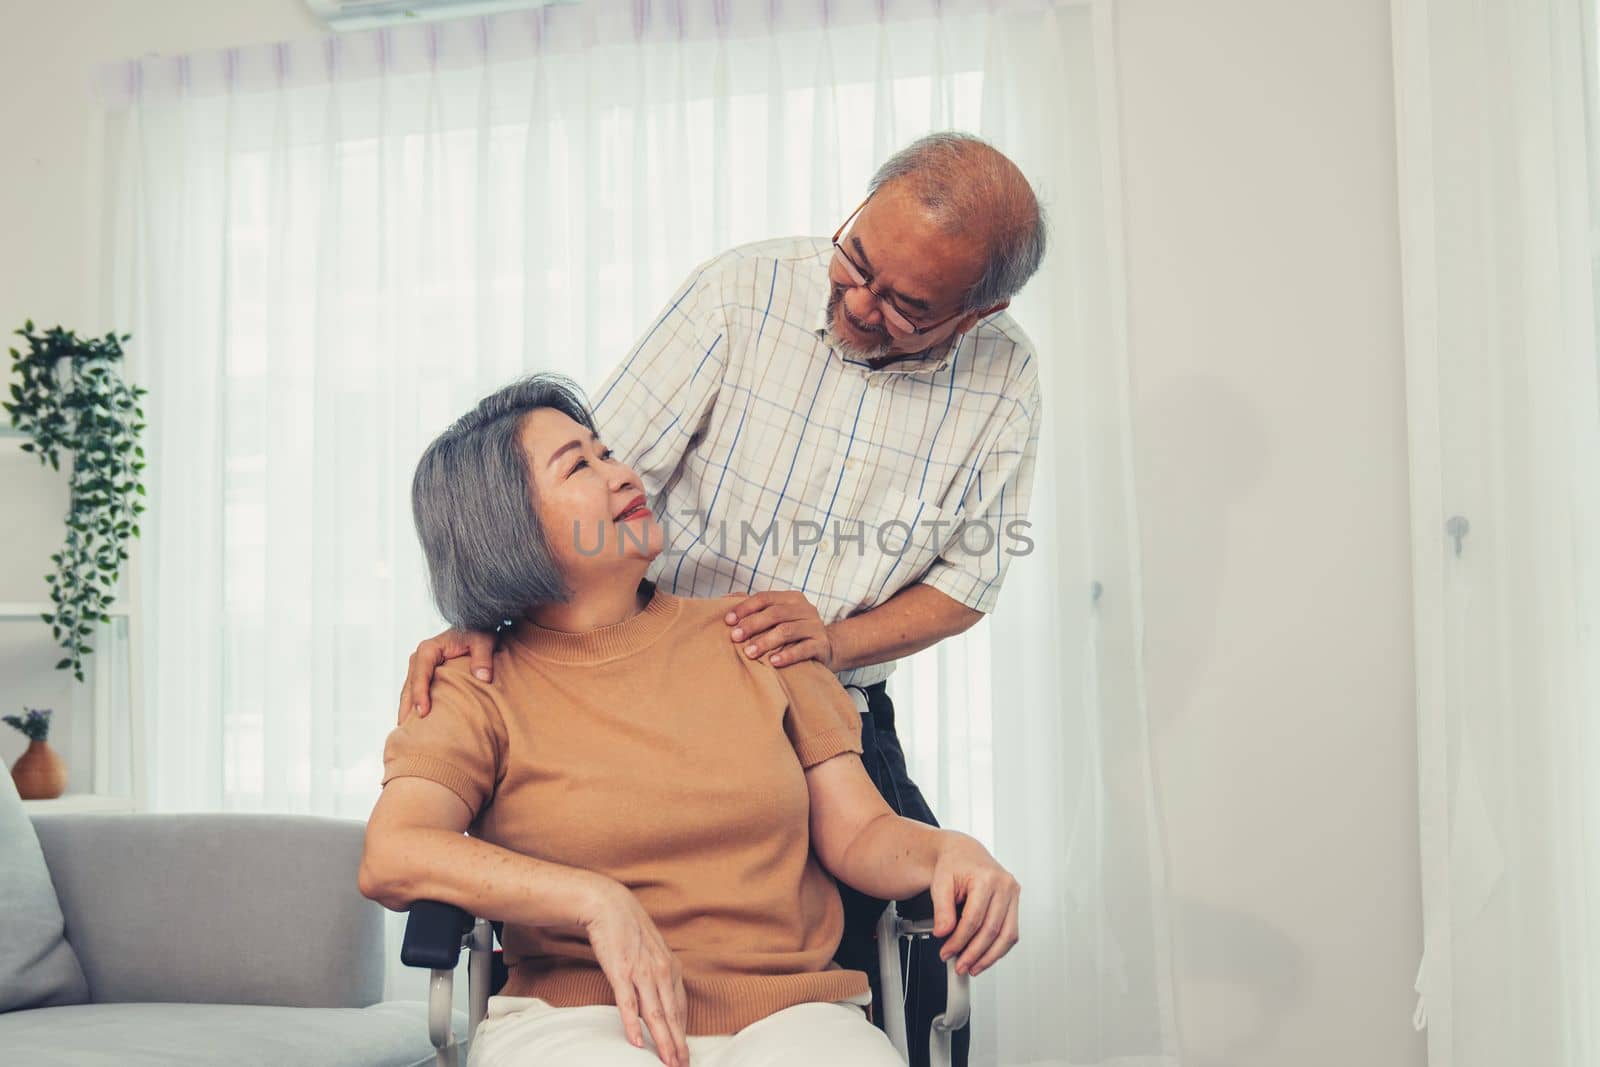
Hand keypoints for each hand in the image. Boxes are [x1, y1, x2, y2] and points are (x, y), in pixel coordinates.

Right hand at [396, 628, 496, 723]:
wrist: (477, 626)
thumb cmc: (480, 632)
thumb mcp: (484, 640)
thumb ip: (483, 658)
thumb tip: (483, 677)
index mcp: (430, 649)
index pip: (421, 673)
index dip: (420, 693)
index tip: (423, 713)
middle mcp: (420, 657)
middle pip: (410, 685)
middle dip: (407, 707)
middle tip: (406, 730)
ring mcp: (420, 666)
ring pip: (409, 690)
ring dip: (407, 709)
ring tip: (406, 731)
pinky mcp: (425, 673)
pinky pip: (416, 690)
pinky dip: (413, 705)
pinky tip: (414, 722)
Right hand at [581, 880, 690, 1066]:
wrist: (609, 904)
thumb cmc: (628, 929)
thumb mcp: (651, 952)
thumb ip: (656, 974)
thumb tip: (658, 998)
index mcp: (670, 967)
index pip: (680, 1007)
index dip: (683, 1032)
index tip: (685, 1052)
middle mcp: (661, 971)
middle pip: (672, 1015)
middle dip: (679, 1044)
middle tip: (682, 1065)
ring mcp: (642, 972)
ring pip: (655, 1014)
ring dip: (663, 1041)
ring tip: (668, 1062)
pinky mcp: (621, 972)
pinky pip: (629, 1003)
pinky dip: (633, 1025)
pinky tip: (637, 1042)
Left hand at [724, 590, 833, 668]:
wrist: (826, 648)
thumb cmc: (793, 633)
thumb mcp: (776, 617)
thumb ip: (755, 608)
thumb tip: (725, 598)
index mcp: (792, 598)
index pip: (765, 598)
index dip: (745, 608)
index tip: (728, 621)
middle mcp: (805, 609)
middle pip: (775, 613)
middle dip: (752, 625)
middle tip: (735, 637)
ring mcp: (815, 626)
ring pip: (788, 630)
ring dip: (766, 641)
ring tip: (749, 652)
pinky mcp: (821, 645)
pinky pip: (804, 649)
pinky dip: (787, 655)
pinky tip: (773, 662)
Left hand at [929, 833, 1020, 977]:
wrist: (964, 852)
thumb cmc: (953, 864)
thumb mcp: (940, 883)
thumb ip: (942, 909)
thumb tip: (944, 933)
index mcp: (986, 878)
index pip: (974, 919)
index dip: (959, 940)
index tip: (947, 952)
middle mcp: (1005, 885)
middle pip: (992, 930)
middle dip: (974, 953)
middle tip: (960, 965)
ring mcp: (1013, 893)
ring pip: (1007, 935)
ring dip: (990, 956)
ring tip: (973, 967)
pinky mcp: (1015, 901)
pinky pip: (1011, 931)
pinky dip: (999, 948)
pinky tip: (985, 956)